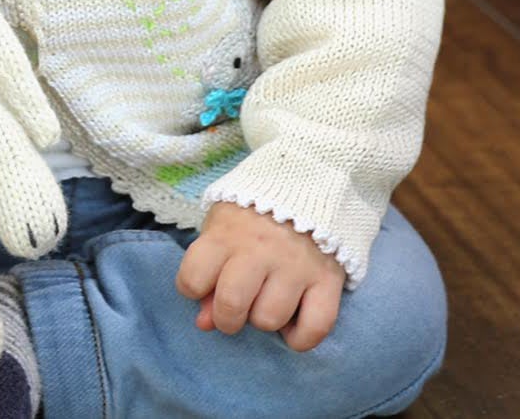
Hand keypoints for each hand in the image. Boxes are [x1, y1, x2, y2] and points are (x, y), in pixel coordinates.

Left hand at [175, 201, 343, 351]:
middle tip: (234, 309)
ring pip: (269, 319)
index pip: (193, 278)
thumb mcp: (221, 227)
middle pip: (232, 304)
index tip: (203, 284)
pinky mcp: (328, 279)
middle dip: (226, 318)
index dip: (192, 288)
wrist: (309, 181)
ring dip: (263, 320)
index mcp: (226, 234)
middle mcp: (259, 251)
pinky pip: (315, 327)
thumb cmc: (252, 211)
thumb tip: (203, 323)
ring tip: (266, 301)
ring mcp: (296, 266)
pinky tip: (291, 325)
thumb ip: (207, 272)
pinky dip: (300, 338)